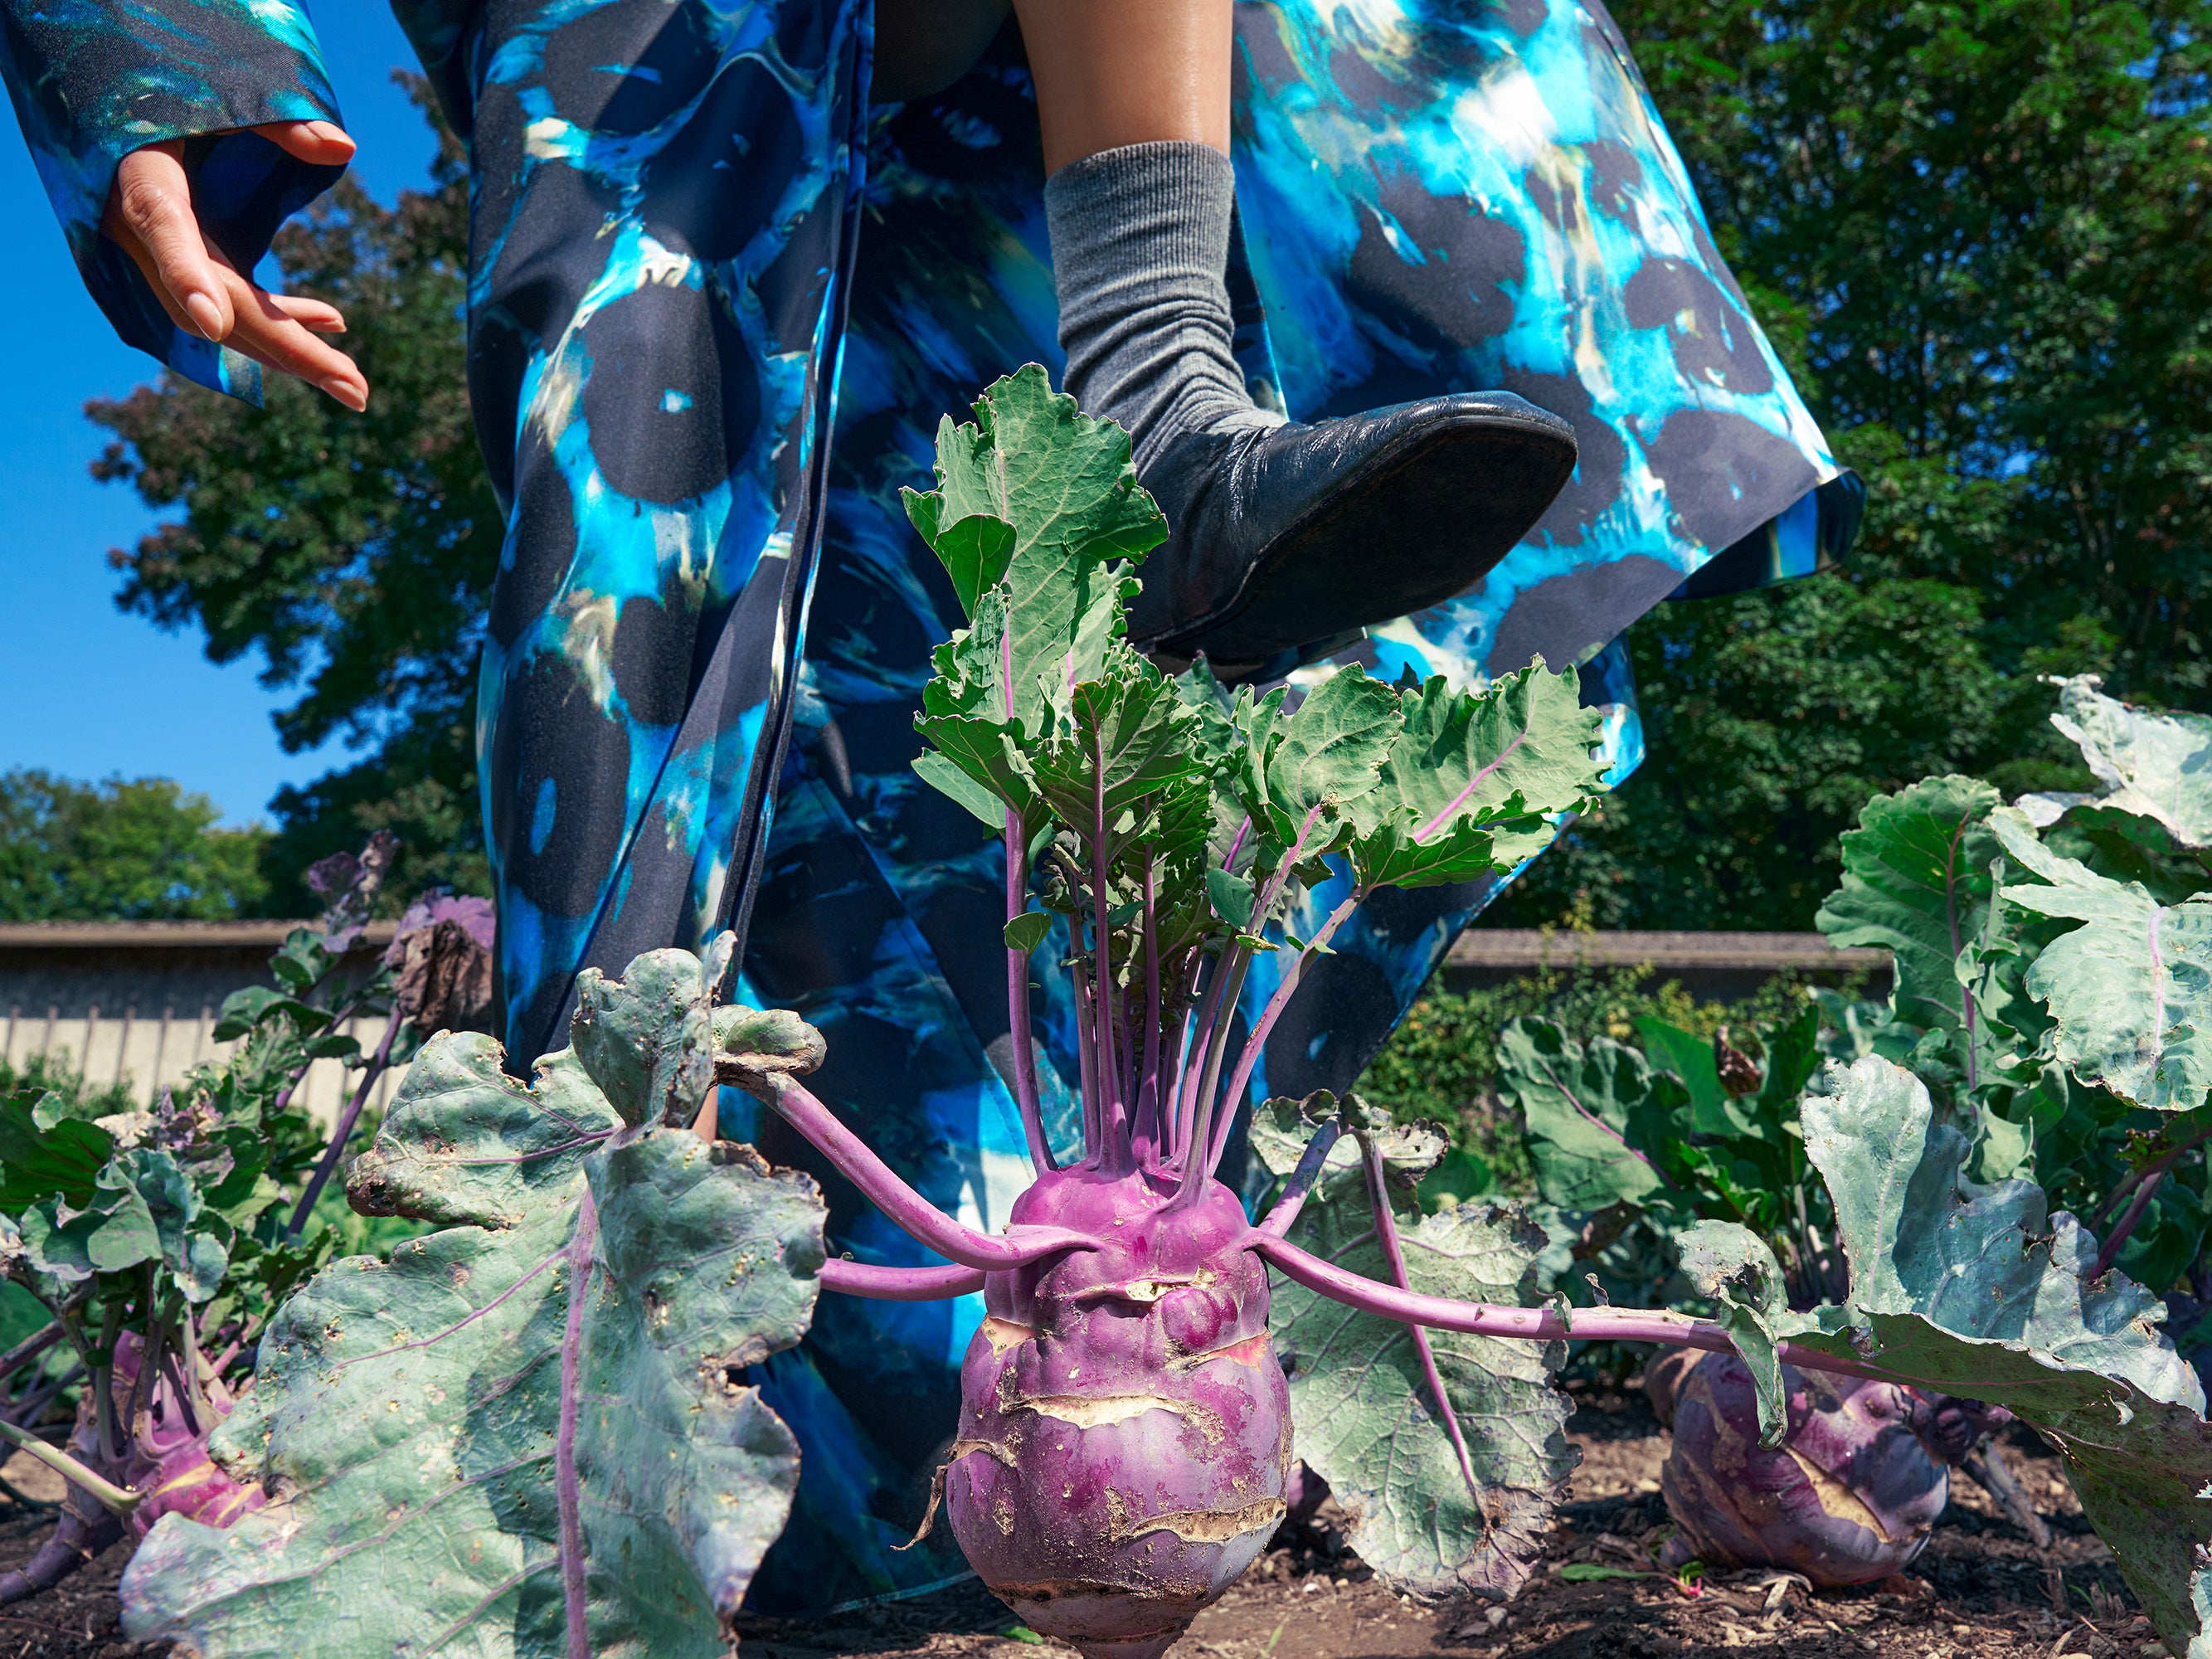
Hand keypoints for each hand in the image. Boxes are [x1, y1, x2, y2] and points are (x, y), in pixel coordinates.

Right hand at [101, 120, 367, 410]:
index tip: (215, 325)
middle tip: (357, 391)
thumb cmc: (167, 91)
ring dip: (289, 349)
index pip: (163, 226)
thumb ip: (277, 119)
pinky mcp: (174, 268)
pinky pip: (226, 303)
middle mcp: (138, 228)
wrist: (109, 106)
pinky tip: (331, 322)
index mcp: (141, 175)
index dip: (186, 273)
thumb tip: (345, 147)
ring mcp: (152, 257)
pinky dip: (277, 317)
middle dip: (287, 349)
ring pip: (221, 318)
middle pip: (214, 300)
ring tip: (352, 378)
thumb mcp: (216, 95)